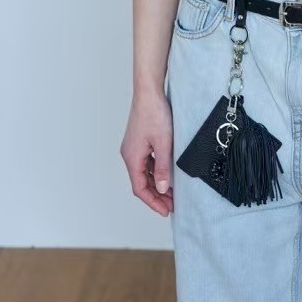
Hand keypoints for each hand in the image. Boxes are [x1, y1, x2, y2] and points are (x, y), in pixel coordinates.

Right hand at [120, 88, 174, 216]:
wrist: (149, 91)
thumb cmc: (154, 113)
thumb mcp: (163, 143)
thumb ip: (162, 167)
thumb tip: (161, 189)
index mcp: (132, 157)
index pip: (140, 188)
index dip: (153, 202)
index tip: (166, 211)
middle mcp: (129, 154)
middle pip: (141, 182)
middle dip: (156, 195)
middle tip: (172, 205)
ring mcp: (133, 147)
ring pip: (144, 173)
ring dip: (157, 184)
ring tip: (172, 193)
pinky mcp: (139, 141)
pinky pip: (146, 162)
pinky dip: (156, 171)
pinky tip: (167, 173)